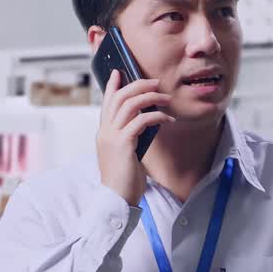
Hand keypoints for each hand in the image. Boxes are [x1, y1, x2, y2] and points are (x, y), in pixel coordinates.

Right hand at [97, 70, 173, 205]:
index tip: (118, 72)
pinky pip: (142, 120)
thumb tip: (145, 122)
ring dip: (150, 97)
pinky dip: (157, 116)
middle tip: (155, 82)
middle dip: (138, 85)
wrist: (116, 199)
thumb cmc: (124, 180)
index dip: (112, 85)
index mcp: (104, 133)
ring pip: (129, 104)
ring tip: (165, 98)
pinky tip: (168, 119)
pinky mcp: (123, 143)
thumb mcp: (125, 153)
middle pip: (119, 97)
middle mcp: (105, 131)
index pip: (106, 102)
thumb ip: (129, 136)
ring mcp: (112, 136)